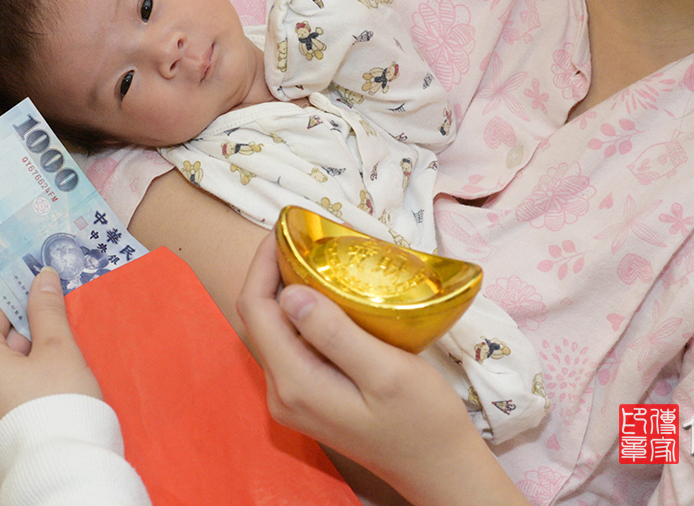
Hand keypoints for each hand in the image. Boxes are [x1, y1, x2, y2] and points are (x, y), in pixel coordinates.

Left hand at [0, 268, 101, 462]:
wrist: (59, 470)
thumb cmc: (56, 406)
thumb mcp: (57, 349)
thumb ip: (46, 309)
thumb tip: (41, 277)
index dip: (24, 301)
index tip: (50, 297)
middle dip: (29, 336)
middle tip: (62, 341)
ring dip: (27, 363)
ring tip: (59, 371)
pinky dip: (20, 387)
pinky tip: (48, 393)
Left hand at [236, 235, 526, 505]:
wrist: (437, 465)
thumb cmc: (422, 419)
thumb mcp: (386, 371)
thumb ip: (335, 334)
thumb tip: (290, 294)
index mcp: (296, 384)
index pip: (257, 311)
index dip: (263, 264)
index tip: (288, 229)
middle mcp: (282, 393)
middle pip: (258, 320)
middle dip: (270, 272)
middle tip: (303, 236)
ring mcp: (292, 399)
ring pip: (272, 332)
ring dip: (284, 291)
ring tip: (314, 256)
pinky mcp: (307, 398)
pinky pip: (290, 346)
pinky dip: (299, 314)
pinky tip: (326, 296)